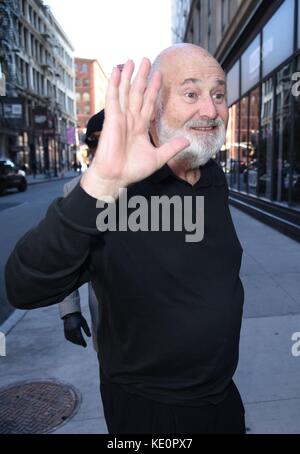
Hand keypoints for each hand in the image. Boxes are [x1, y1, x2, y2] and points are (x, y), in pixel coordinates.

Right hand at [63, 312, 90, 347]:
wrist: (70, 314)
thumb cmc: (78, 318)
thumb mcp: (84, 322)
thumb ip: (86, 329)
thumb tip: (89, 336)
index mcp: (76, 328)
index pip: (80, 338)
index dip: (82, 342)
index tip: (85, 345)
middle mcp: (71, 330)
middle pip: (76, 340)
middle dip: (80, 343)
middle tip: (83, 344)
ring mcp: (67, 331)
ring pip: (72, 340)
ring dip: (76, 342)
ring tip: (80, 343)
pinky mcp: (65, 332)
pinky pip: (68, 338)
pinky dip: (71, 340)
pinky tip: (75, 340)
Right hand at [80, 58, 189, 199]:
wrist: (116, 177)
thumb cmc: (133, 170)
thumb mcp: (158, 158)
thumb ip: (171, 148)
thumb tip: (187, 141)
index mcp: (140, 127)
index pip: (149, 103)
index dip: (154, 89)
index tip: (159, 76)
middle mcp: (131, 120)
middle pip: (138, 93)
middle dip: (142, 77)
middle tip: (146, 60)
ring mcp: (121, 118)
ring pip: (126, 92)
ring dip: (129, 77)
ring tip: (132, 60)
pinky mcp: (111, 119)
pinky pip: (113, 98)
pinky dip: (115, 84)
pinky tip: (117, 71)